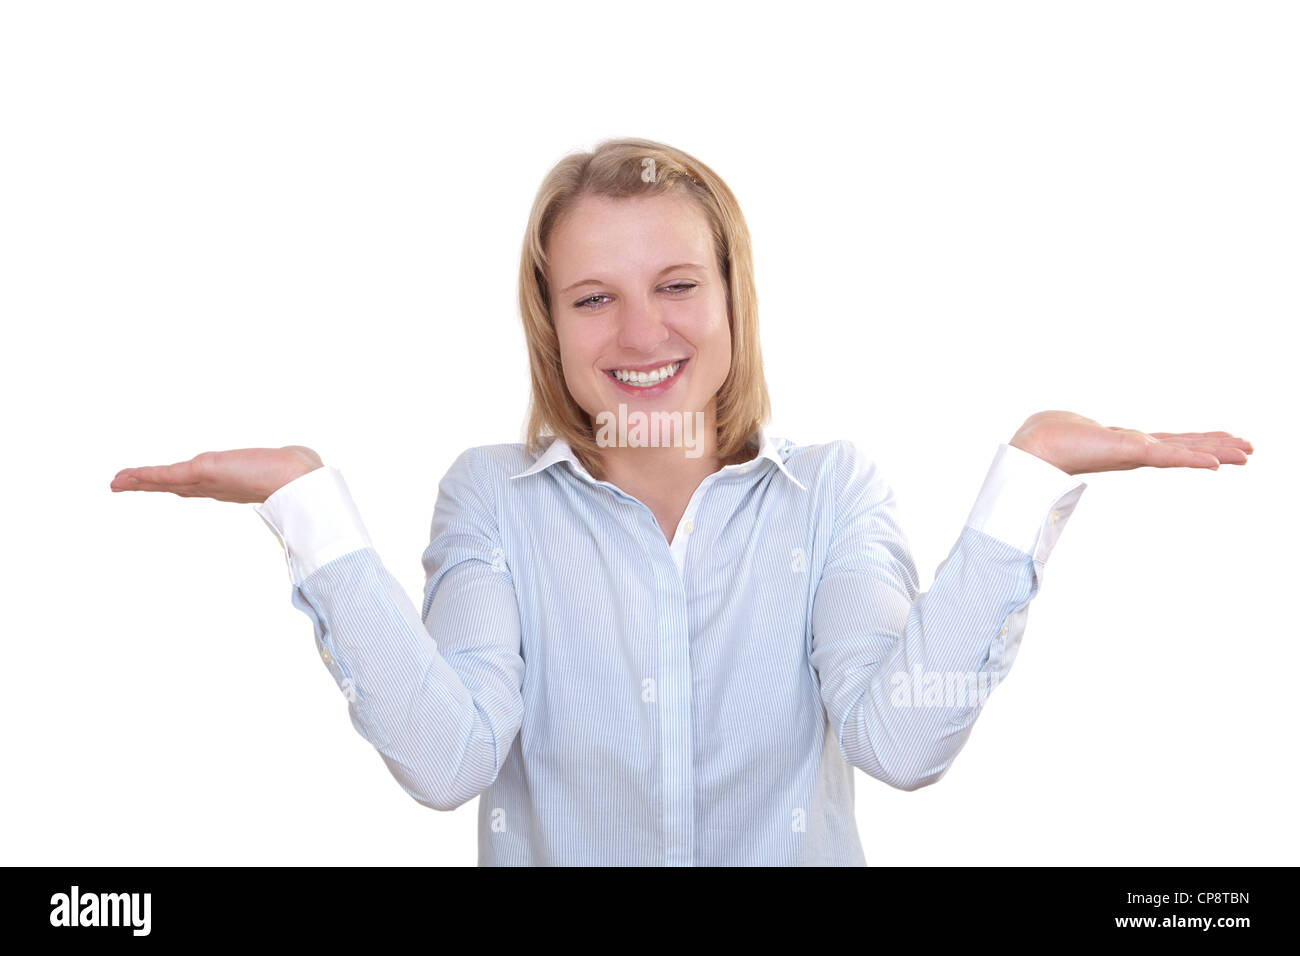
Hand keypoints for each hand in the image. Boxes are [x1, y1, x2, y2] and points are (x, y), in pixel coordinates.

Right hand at [109, 445, 323, 503]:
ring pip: (166, 482)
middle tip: (122, 484)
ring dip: (139, 481)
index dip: (175, 486)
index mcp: (231, 484)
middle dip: (148, 485)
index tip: (161, 485)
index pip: (196, 486)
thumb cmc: (301, 475)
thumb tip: (303, 457)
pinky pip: (167, 474)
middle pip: (174, 486)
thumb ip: (288, 462)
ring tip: (116, 482)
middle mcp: (216, 486)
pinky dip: (144, 475)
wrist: (299, 483)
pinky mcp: (203, 472)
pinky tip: (125, 477)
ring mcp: (207, 481)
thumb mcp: (288, 464)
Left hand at [1009, 411, 1253, 475]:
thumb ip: (1082, 427)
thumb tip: (1070, 424)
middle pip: (1186, 446)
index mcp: (1127, 442)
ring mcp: (1136, 452)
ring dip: (1217, 453)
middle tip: (1250, 451)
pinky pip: (1169, 455)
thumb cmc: (1047, 434)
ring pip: (1185, 452)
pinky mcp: (1131, 451)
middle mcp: (1136, 448)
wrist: (1035, 447)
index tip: (1220, 445)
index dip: (1197, 443)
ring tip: (1246, 455)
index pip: (1170, 442)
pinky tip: (1216, 463)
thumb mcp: (1076, 425)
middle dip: (1218, 447)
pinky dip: (1193, 458)